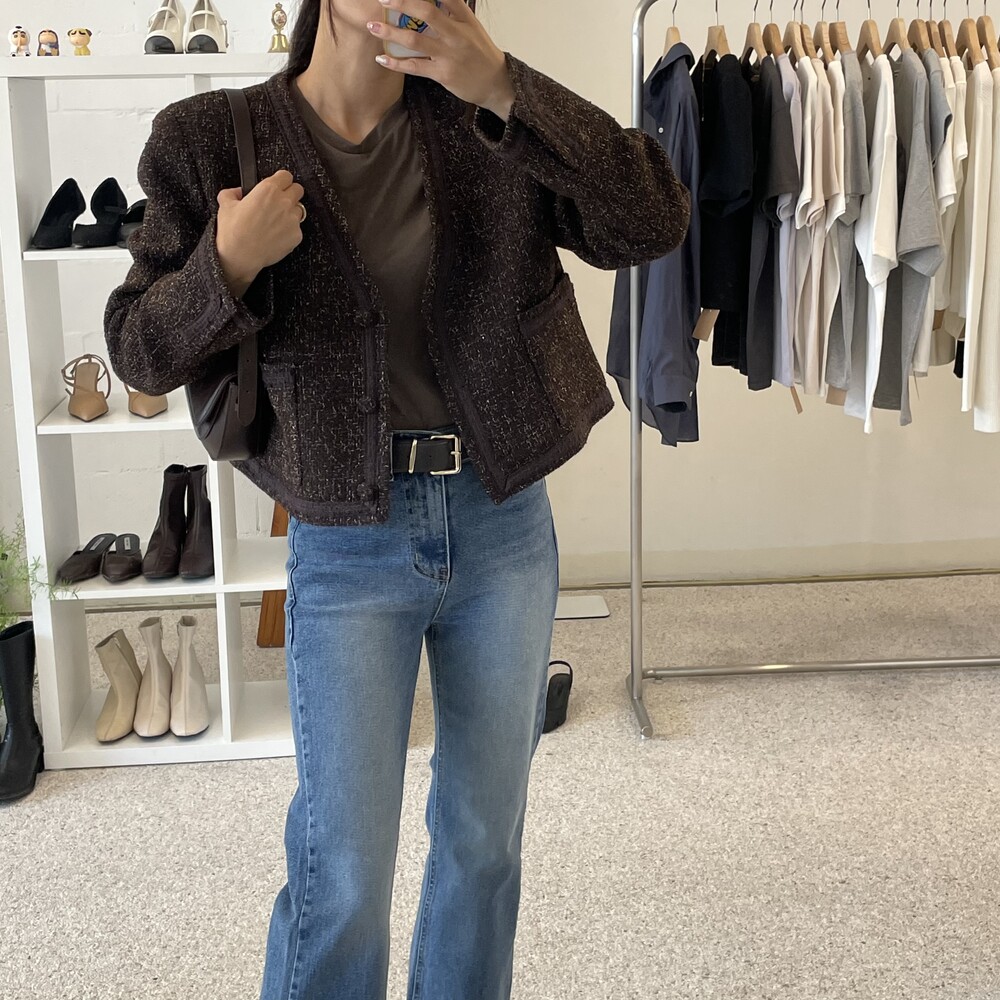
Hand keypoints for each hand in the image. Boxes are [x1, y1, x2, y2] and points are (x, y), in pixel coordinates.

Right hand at [215, 169, 305, 297]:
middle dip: (289, 193)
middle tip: (279, 201)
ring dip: (291, 211)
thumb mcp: (225, 205)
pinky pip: (297, 228)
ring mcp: (293, 220)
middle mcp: (284, 202)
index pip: (285, 175)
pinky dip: (290, 230)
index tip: (277, 184)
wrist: (240, 257)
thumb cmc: (233, 232)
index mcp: (268, 190)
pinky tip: (277, 234)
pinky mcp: (296, 236)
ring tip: (276, 220)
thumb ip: (232, 193)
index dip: (280, 180)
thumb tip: (237, 192)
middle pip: (298, 189)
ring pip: (299, 209)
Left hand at [369, 0, 514, 119]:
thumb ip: (452, 11)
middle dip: (402, 2)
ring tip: (373, 25)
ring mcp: (449, 55)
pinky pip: (415, 67)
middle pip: (427, 12)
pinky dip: (396, 63)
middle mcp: (456, 34)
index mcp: (464, 17)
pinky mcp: (442, 74)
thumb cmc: (480, 53)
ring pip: (415, 40)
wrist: (496, 84)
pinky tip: (381, 57)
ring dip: (391, 32)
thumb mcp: (471, 27)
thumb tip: (430, 1)